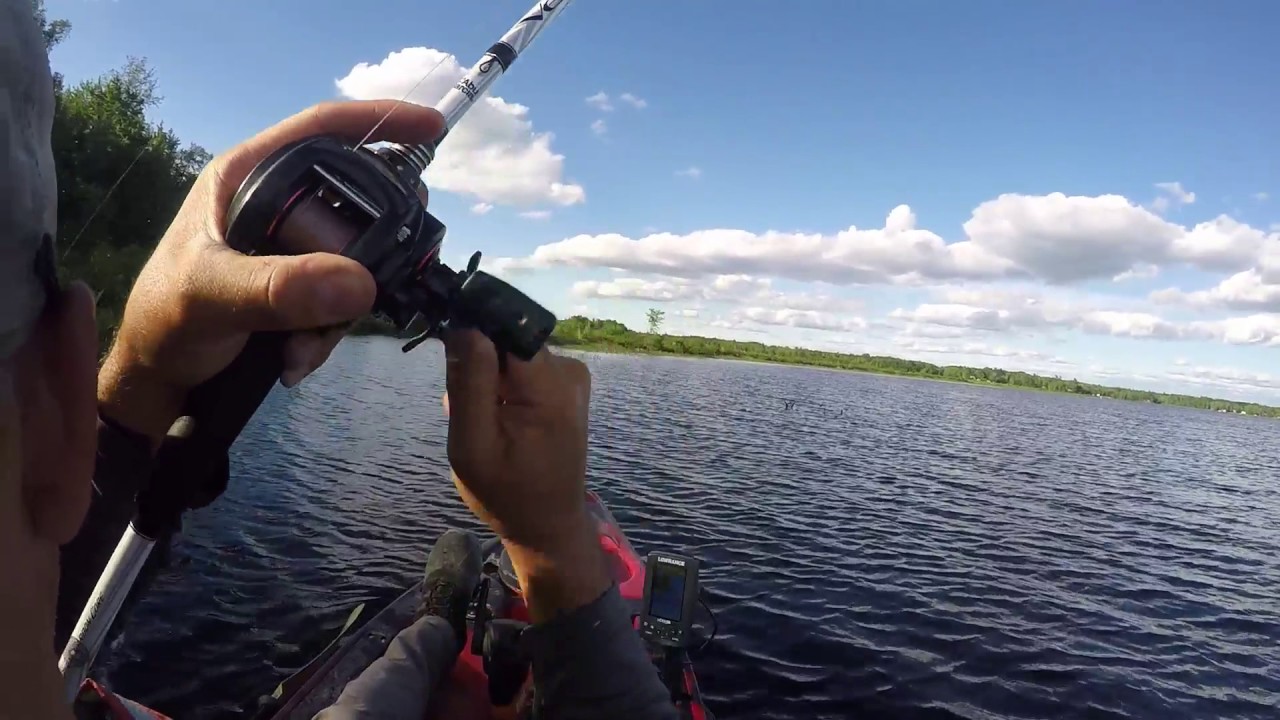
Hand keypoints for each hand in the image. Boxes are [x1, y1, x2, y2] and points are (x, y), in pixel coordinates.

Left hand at [98, 101, 444, 444]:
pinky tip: (297, 357)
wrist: (156, 377)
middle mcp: (275, 203)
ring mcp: (290, 246)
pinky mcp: (301, 284)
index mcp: (247, 176)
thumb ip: (280, 288)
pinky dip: (329, 333)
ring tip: (303, 346)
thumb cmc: (165, 320)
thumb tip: (361, 281)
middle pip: (355, 199)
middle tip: (391, 270)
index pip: (321, 130)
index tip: (432, 128)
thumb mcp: (214, 297)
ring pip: (355, 258)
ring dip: (341, 311)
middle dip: (371, 249)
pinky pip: (343, 298)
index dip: (378, 121)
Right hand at [442, 330, 608, 619]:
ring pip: (510, 354)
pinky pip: (522, 367)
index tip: (450, 362)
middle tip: (465, 411)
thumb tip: (464, 325)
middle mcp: (568, 371)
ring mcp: (572, 376)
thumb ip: (468, 384)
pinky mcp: (566, 383)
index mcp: (550, 387)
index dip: (472, 334)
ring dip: (488, 382)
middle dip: (477, 368)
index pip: (504, 327)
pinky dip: (503, 389)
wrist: (549, 523)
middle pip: (506, 340)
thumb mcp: (472, 445)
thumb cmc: (506, 493)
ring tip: (482, 422)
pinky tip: (499, 421)